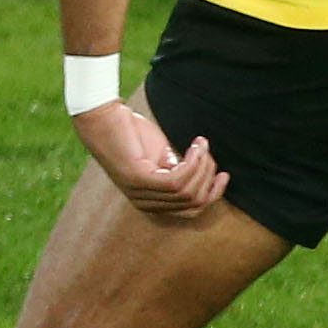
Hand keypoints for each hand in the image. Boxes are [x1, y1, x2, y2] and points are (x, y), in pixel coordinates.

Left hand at [72, 96, 227, 222]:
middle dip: (208, 177)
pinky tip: (195, 147)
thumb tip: (204, 175)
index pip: (191, 211)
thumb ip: (179, 171)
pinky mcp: (138, 179)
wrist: (103, 115)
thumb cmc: (132, 133)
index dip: (212, 194)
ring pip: (188, 191)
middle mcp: (144, 203)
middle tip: (207, 151)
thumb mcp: (161, 156)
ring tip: (201, 144)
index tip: (224, 174)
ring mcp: (140, 193)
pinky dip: (192, 163)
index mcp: (150, 202)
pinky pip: (177, 181)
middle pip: (193, 203)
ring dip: (202, 166)